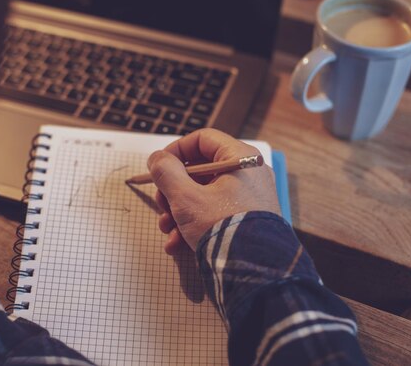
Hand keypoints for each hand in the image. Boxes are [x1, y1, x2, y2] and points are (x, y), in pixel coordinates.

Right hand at [147, 128, 279, 254]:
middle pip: (200, 170)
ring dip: (178, 210)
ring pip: (203, 194)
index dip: (175, 151)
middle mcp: (247, 174)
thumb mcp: (186, 198)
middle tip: (161, 204)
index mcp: (240, 159)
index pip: (202, 140)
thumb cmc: (224, 228)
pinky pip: (214, 212)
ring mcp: (247, 197)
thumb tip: (157, 158)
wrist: (253, 271)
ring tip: (167, 229)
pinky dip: (193, 224)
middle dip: (173, 190)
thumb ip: (167, 173)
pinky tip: (177, 243)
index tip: (158, 167)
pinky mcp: (245, 219)